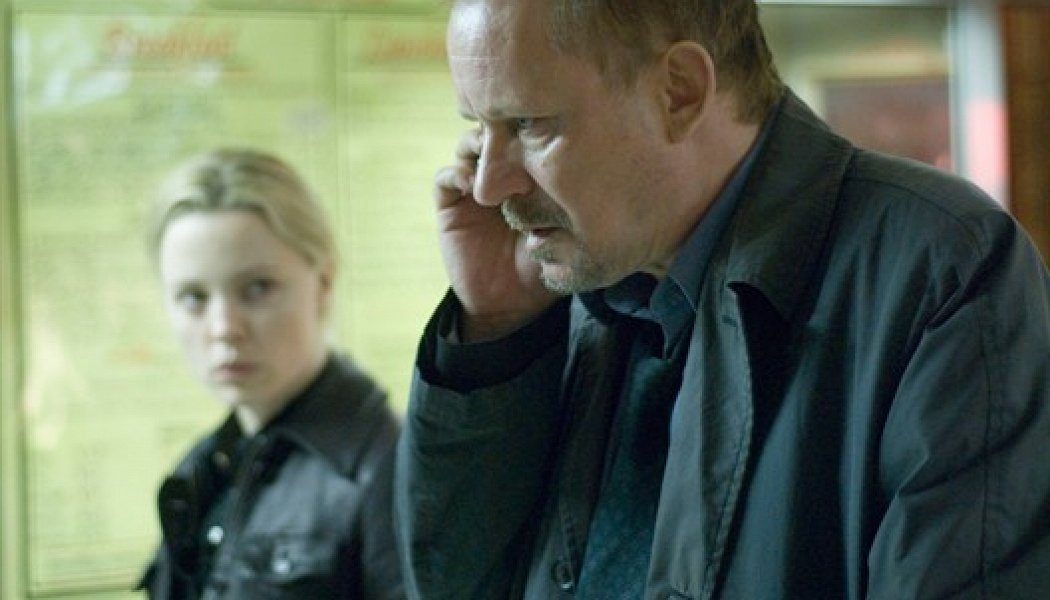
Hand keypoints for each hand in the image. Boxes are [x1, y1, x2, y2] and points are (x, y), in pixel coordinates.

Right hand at [433, 129, 562, 341]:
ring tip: (494, 154)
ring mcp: (473, 190)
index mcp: (525, 178)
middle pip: (494, 133)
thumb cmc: (542, 267)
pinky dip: (457, 174)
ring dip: (478, 145)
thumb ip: (566, 202)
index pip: (523, 137)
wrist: (510, 305)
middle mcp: (498, 177)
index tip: (544, 128)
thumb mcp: (563, 231)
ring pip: (467, 147)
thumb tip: (582, 166)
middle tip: (516, 134)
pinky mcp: (450, 207)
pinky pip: (445, 179)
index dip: (530, 127)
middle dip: (503, 127)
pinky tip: (474, 184)